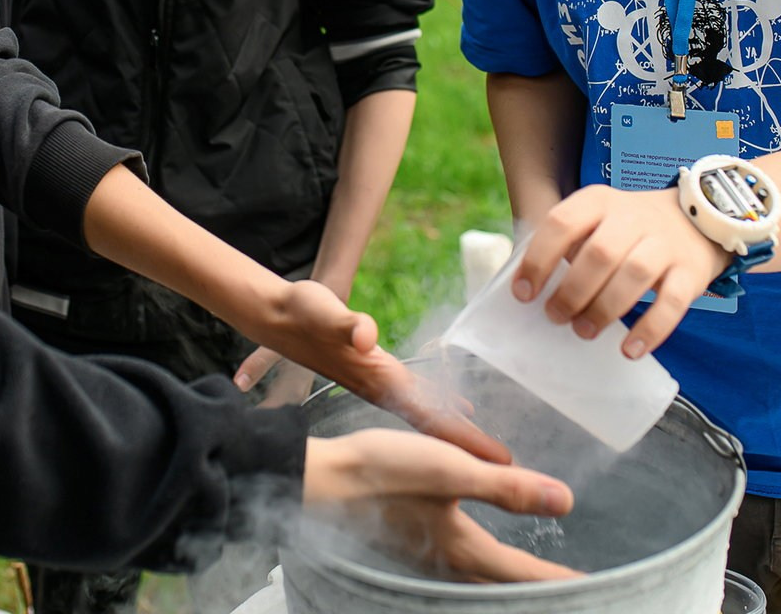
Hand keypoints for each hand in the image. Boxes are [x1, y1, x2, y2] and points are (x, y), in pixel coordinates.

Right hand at [238, 279, 511, 462]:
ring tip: (483, 449)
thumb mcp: (323, 312)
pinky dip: (437, 409)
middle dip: (467, 446)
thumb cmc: (301, 312)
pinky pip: (414, 398)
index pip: (428, 414)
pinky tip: (452, 408)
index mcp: (377, 377)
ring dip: (452, 431)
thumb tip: (364, 335)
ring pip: (424, 413)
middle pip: (431, 423)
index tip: (496, 462)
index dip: (462, 438)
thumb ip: (344, 323)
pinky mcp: (371, 371)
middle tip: (506, 469)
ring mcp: (374, 381)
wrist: (274, 314)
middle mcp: (378, 386)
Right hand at [302, 430, 579, 581]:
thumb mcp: (450, 469)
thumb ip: (507, 488)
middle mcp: (447, 560)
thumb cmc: (383, 472)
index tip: (592, 587)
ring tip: (530, 573)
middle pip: (504, 584)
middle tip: (568, 585)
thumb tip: (566, 502)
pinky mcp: (408, 541)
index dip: (561, 581)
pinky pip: (457, 562)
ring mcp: (424, 554)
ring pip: (479, 576)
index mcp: (464, 547)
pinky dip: (481, 563)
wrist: (320, 480)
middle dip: (537, 586)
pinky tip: (475, 548)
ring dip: (508, 577)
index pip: (525, 573)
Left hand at [510, 184, 727, 357]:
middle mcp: (633, 217)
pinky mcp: (691, 271)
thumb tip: (527, 288)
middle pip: (600, 253)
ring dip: (604, 309)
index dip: (539, 259)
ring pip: (635, 275)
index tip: (524, 294)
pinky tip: (630, 349)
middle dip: (572, 291)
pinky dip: (650, 329)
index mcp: (598, 201)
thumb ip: (565, 246)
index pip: (562, 222)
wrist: (694, 219)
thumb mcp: (595, 220)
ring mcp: (665, 243)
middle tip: (556, 316)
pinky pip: (673, 303)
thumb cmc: (627, 229)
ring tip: (584, 331)